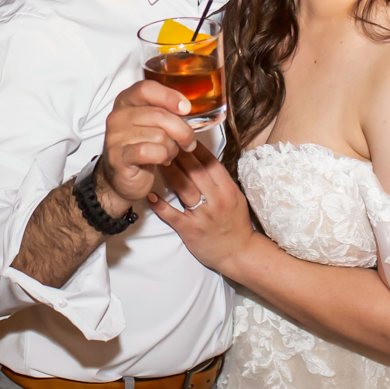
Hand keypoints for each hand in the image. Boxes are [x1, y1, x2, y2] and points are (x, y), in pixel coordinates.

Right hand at [97, 79, 197, 207]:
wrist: (122, 178)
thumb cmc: (142, 146)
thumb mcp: (152, 123)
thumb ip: (165, 110)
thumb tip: (187, 108)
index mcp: (125, 101)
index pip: (146, 88)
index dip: (169, 96)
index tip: (186, 108)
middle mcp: (117, 116)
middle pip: (159, 115)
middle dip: (182, 130)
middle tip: (188, 142)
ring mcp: (115, 137)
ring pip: (159, 136)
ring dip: (172, 147)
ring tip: (168, 152)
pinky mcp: (119, 157)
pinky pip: (153, 152)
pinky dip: (164, 157)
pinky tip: (162, 160)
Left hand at [149, 148, 254, 275]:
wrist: (239, 253)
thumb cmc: (236, 223)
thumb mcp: (235, 197)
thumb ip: (220, 180)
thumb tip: (204, 159)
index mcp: (227, 189)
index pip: (210, 162)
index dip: (194, 147)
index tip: (181, 135)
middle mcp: (216, 199)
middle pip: (195, 171)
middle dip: (178, 153)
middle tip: (163, 140)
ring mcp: (203, 215)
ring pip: (184, 188)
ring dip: (168, 172)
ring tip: (155, 158)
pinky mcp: (191, 230)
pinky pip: (173, 215)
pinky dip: (161, 206)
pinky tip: (150, 195)